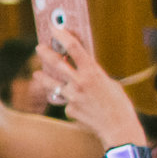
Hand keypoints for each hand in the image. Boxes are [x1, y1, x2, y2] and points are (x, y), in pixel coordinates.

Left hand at [33, 24, 146, 151]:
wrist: (118, 128)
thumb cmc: (118, 104)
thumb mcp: (109, 83)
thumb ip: (93, 74)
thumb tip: (82, 67)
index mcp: (93, 72)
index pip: (74, 48)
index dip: (63, 36)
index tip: (54, 28)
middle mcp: (79, 83)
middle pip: (56, 63)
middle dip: (46, 53)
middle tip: (39, 47)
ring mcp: (72, 97)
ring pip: (52, 84)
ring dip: (43, 77)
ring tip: (37, 73)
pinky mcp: (69, 109)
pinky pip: (66, 101)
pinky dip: (70, 101)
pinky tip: (80, 106)